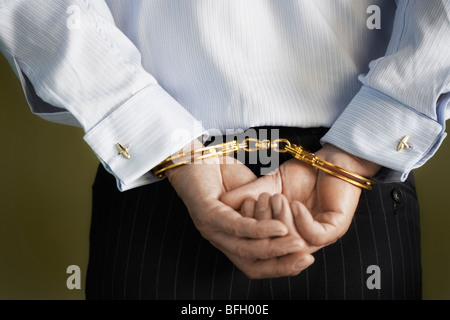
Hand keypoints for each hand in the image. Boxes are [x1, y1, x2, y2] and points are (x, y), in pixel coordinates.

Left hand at [166, 139, 313, 278]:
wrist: (197, 154)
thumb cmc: (223, 175)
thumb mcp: (252, 198)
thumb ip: (267, 215)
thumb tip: (290, 227)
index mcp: (229, 240)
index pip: (256, 264)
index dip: (281, 266)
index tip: (307, 260)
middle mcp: (219, 240)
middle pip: (251, 264)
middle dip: (281, 264)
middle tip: (307, 258)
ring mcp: (210, 229)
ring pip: (245, 248)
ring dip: (274, 248)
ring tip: (297, 244)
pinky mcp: (206, 213)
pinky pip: (236, 226)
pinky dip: (259, 229)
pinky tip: (279, 228)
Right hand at [221, 144, 380, 248]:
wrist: (331, 160)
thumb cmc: (301, 174)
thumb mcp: (267, 187)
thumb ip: (247, 198)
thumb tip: (221, 207)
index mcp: (284, 236)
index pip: (264, 250)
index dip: (249, 236)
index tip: (240, 214)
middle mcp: (302, 241)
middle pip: (277, 252)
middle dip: (262, 230)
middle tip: (256, 205)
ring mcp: (320, 237)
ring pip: (294, 244)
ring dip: (281, 221)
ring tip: (276, 199)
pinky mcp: (336, 228)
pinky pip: (315, 235)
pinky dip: (301, 221)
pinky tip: (294, 204)